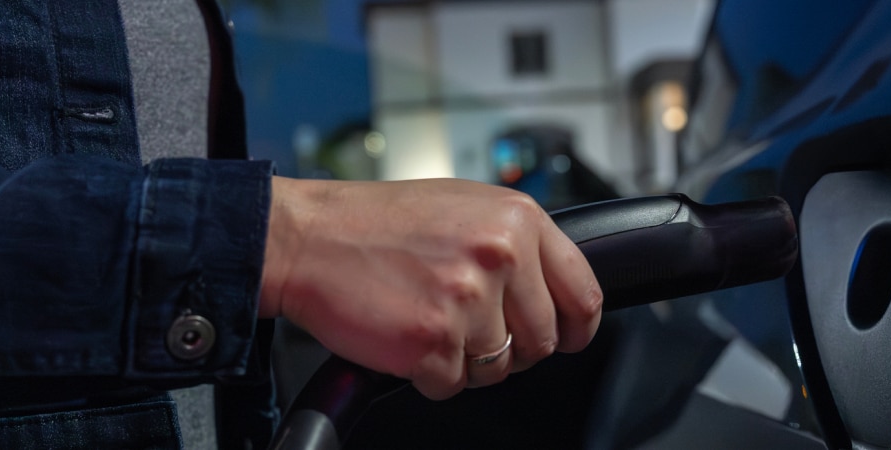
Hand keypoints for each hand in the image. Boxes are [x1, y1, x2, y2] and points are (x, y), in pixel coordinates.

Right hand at [259, 176, 602, 399]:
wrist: (308, 237)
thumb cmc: (379, 223)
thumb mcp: (466, 207)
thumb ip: (517, 243)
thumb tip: (553, 290)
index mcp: (518, 221)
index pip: (582, 294)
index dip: (576, 327)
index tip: (565, 336)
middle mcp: (500, 256)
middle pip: (542, 341)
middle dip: (509, 347)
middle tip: (466, 326)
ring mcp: (468, 300)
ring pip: (497, 369)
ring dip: (463, 360)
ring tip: (426, 319)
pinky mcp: (433, 340)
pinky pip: (452, 385)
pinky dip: (427, 374)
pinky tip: (405, 336)